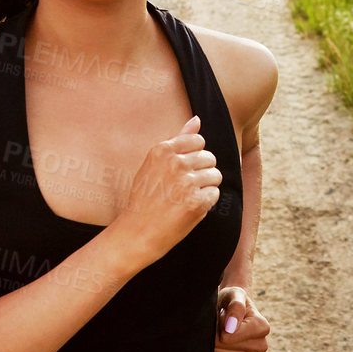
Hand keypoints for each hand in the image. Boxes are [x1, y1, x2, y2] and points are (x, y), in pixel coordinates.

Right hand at [108, 116, 220, 268]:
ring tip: (186, 197)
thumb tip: (198, 118)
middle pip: (209, 158)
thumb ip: (178, 140)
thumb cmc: (145, 198)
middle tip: (184, 188)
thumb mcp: (154, 164)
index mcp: (162, 150)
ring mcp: (186, 182)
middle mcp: (175, 163)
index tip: (183, 170)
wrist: (136, 232)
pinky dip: (206, 203)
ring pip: (216, 175)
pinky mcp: (196, 202)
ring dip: (206, 187)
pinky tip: (189, 208)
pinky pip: (215, 194)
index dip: (195, 157)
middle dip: (202, 172)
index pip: (198, 141)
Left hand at [214, 285, 269, 351]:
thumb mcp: (234, 295)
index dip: (218, 328)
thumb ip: (235, 307)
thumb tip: (231, 328)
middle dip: (217, 337)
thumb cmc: (232, 299)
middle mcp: (262, 344)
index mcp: (262, 327)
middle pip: (228, 348)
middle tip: (217, 324)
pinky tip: (223, 344)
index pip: (231, 336)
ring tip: (220, 333)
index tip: (219, 317)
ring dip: (218, 346)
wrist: (232, 308)